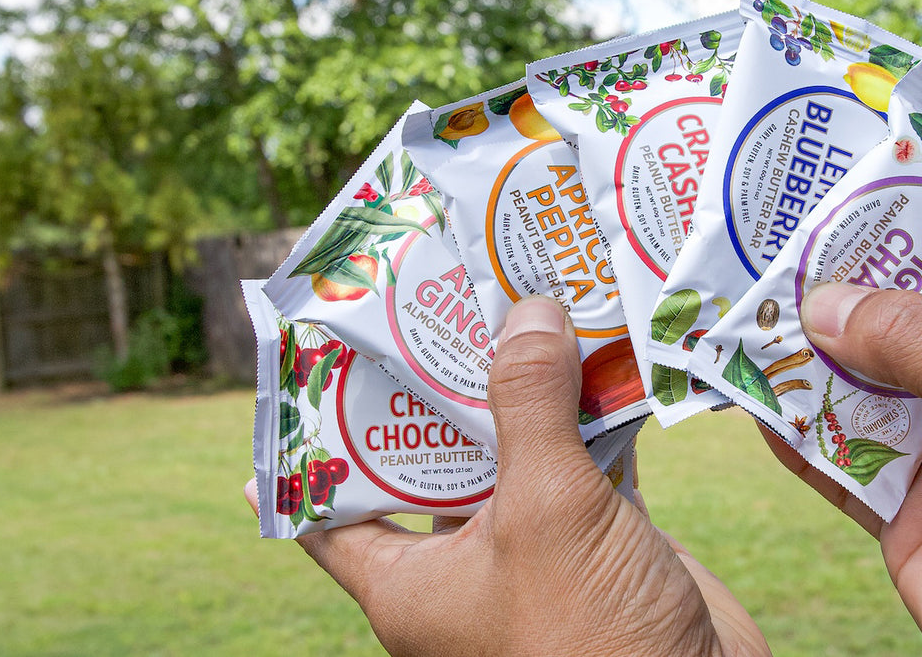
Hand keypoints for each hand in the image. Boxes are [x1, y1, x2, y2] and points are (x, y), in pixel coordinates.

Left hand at [245, 296, 768, 656]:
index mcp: (410, 583)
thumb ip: (531, 406)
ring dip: (532, 384)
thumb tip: (528, 313)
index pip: (330, 507)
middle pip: (436, 455)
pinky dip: (599, 408)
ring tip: (529, 300)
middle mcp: (465, 564)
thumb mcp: (546, 510)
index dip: (314, 441)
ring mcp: (537, 547)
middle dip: (446, 379)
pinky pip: (589, 456)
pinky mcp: (603, 535)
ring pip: (519, 448)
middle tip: (441, 298)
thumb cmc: (591, 635)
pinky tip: (608, 348)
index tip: (313, 367)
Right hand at [774, 277, 921, 654]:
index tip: (863, 188)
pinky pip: (837, 460)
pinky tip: (748, 396)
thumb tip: (825, 304)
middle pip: (914, 319)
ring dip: (809, 355)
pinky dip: (792, 432)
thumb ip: (921, 343)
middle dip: (850, 287)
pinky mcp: (906, 511)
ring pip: (865, 386)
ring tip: (743, 304)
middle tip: (780, 240)